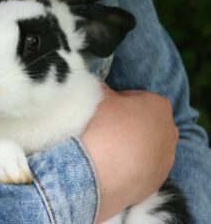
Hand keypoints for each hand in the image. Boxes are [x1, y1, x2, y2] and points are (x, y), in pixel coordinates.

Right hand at [81, 85, 178, 221]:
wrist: (97, 170)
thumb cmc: (104, 126)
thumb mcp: (101, 97)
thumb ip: (105, 88)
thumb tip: (101, 87)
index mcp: (159, 105)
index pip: (139, 97)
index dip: (122, 101)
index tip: (108, 108)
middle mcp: (169, 131)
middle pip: (147, 121)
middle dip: (131, 122)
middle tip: (109, 127)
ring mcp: (166, 158)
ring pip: (148, 145)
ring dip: (133, 144)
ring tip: (111, 148)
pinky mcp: (158, 179)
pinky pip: (145, 166)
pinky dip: (133, 164)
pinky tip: (115, 164)